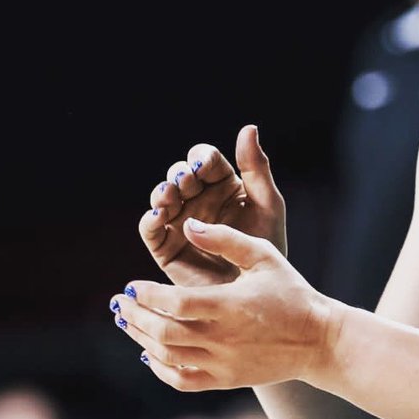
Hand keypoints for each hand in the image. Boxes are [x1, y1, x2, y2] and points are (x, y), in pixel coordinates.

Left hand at [114, 219, 339, 392]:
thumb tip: (188, 225)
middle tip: (120, 303)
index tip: (132, 285)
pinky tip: (149, 353)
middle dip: (135, 317)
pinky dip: (160, 368)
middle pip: (164, 332)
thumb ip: (225, 239)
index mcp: (229, 305)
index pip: (175, 303)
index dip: (148, 295)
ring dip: (141, 338)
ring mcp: (223, 363)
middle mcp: (222, 338)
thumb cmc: (290, 291)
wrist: (317, 340)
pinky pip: (182, 380)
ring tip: (127, 322)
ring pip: (168, 356)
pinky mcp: (225, 379)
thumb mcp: (263, 256)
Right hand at [139, 124, 285, 287]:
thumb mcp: (267, 204)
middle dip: (181, 174)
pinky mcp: (165, 248)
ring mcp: (179, 222)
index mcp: (222, 185)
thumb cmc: (267, 246)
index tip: (205, 164)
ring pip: (162, 199)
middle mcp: (198, 200)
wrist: (257, 291)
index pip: (206, 161)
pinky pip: (151, 230)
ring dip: (163, 192)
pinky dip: (150, 220)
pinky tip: (159, 215)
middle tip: (188, 179)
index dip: (202, 159)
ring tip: (170, 193)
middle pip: (180, 176)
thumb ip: (256, 167)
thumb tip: (248, 127)